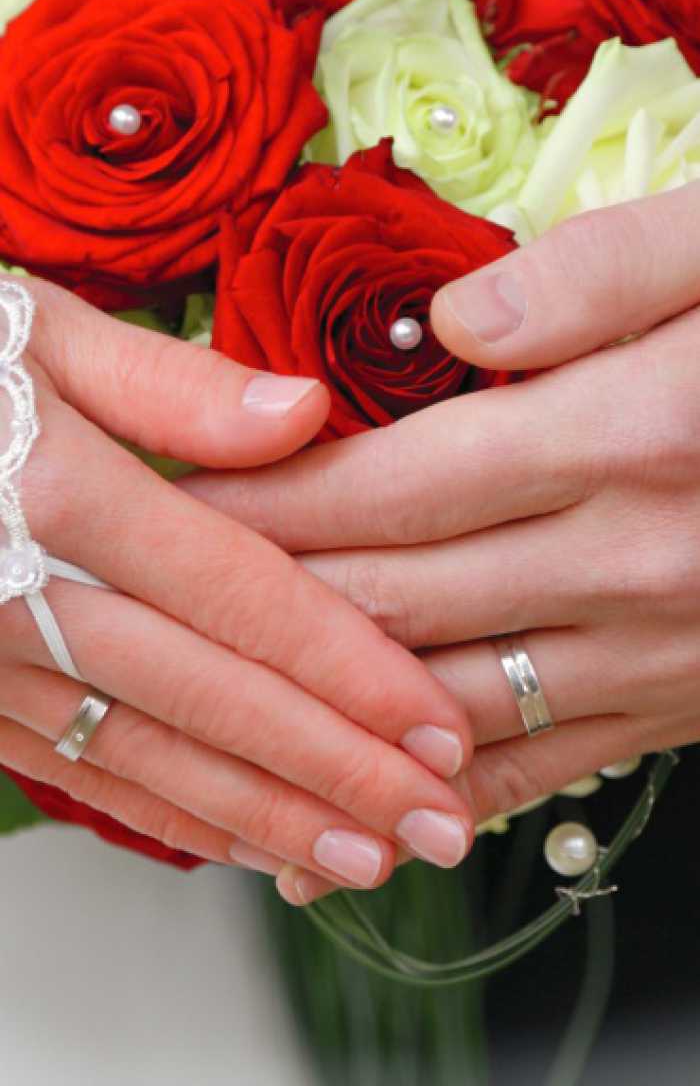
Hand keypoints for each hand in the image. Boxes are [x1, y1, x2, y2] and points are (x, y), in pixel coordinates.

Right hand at [0, 278, 473, 888]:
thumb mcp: (28, 325)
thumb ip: (169, 383)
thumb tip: (305, 413)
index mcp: (63, 497)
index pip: (245, 602)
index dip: (352, 672)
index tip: (438, 726)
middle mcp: (24, 599)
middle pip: (214, 702)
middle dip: (338, 775)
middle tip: (438, 830)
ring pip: (147, 760)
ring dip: (264, 817)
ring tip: (361, 858)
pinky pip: (71, 773)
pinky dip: (161, 816)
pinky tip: (232, 841)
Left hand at [187, 181, 699, 898]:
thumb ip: (601, 274)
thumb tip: (459, 317)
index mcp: (631, 434)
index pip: (393, 483)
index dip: (270, 495)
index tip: (178, 492)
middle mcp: (635, 560)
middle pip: (394, 596)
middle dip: (259, 595)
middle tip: (162, 584)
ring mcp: (661, 650)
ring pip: (445, 696)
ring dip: (320, 699)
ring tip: (222, 692)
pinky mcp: (686, 701)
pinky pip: (539, 766)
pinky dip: (435, 787)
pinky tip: (362, 798)